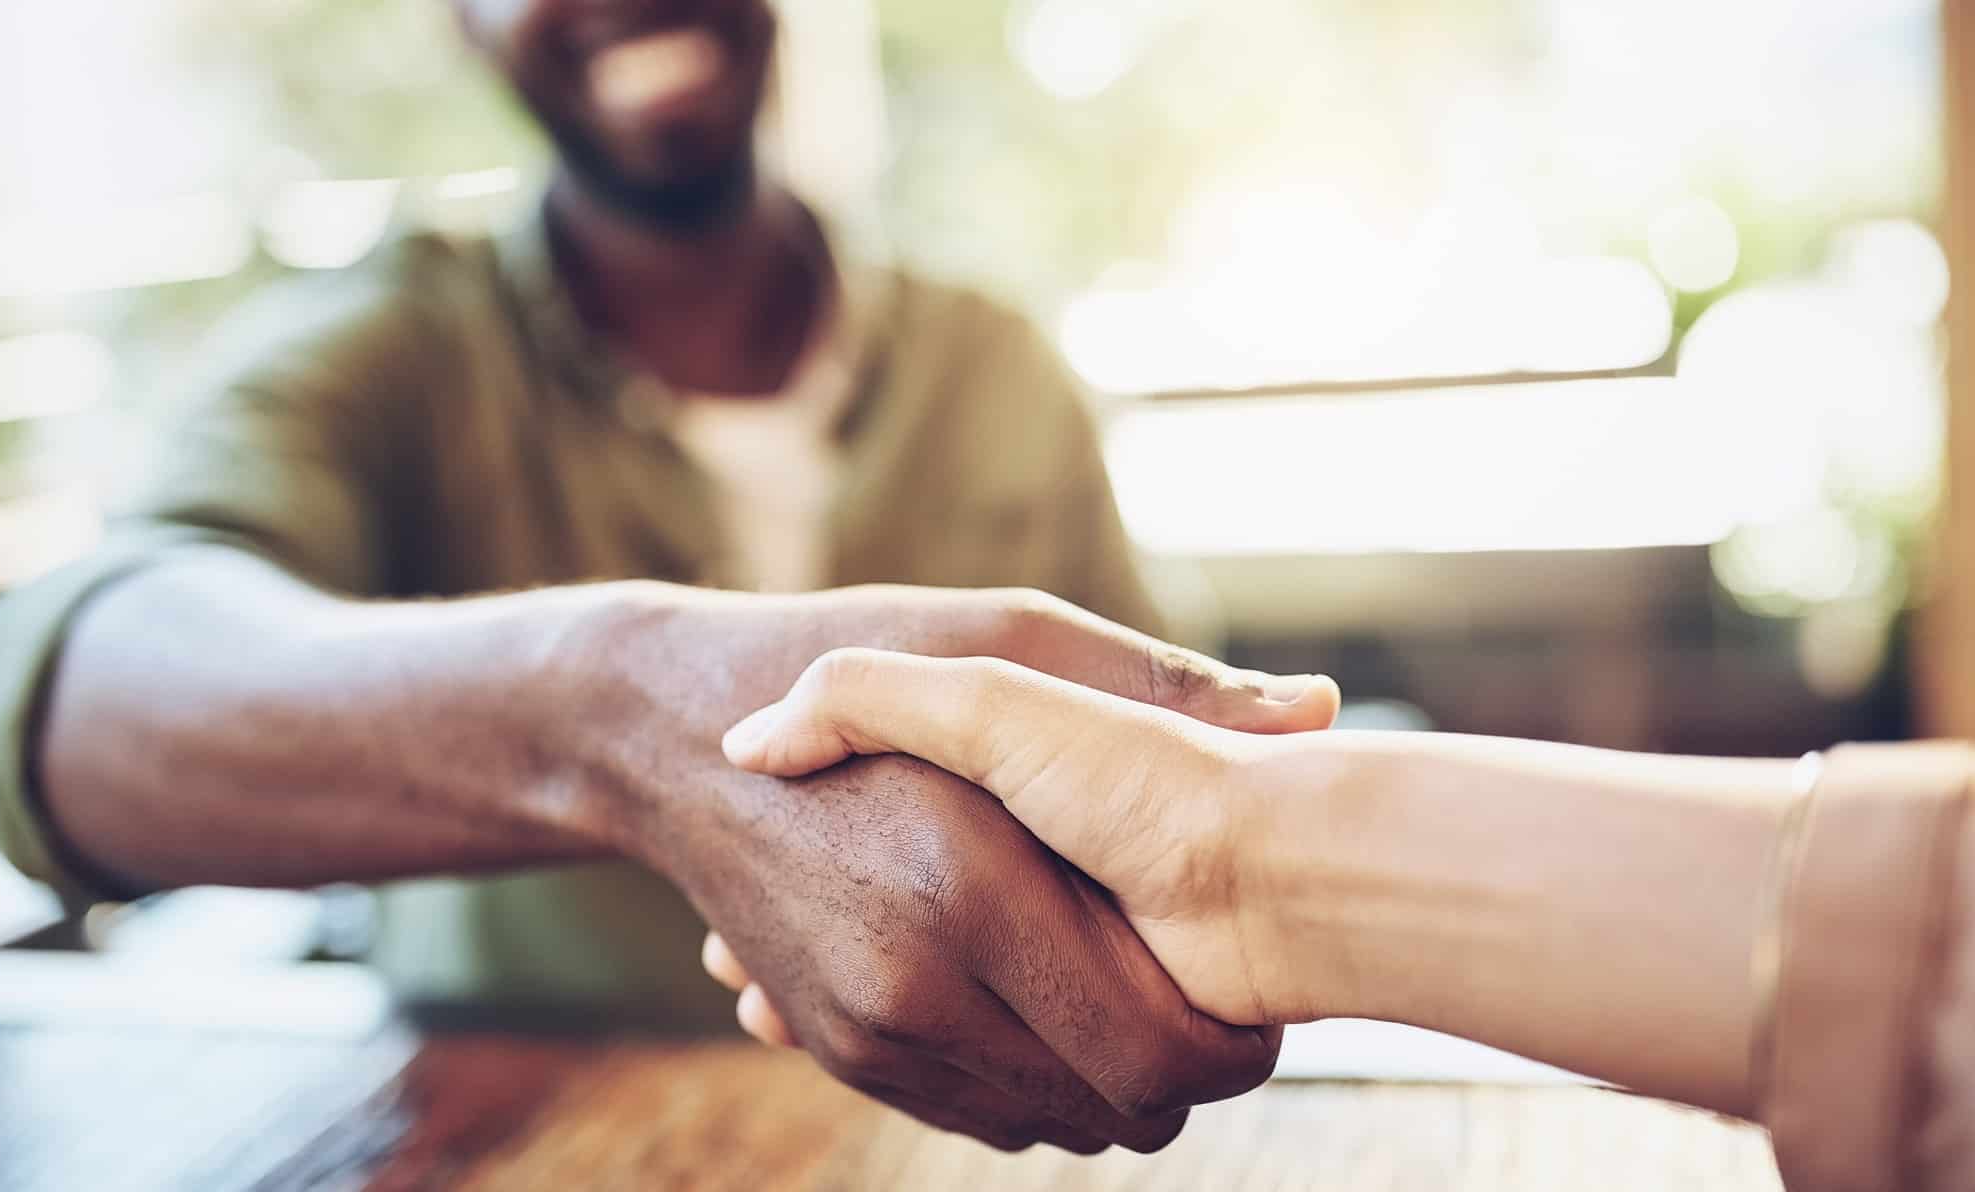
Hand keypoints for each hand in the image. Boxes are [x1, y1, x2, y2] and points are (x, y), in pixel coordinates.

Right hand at [584, 587, 1336, 1153]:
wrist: (673, 738)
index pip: (1159, 1048)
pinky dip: (1036, 1087)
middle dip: (1187, 1076)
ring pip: (1051, 1127)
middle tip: (1215, 1010)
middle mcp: (913, 982)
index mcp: (974, 884)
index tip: (1257, 993)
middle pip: (1117, 1109)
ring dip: (1112, 1088)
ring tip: (1136, 1001)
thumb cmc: (856, 660)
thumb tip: (1319, 706)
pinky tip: (1055, 1011)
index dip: (1235, 1042)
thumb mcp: (1007, 639)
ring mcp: (866, 1029)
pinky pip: (976, 1117)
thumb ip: (1158, 681)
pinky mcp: (840, 1049)